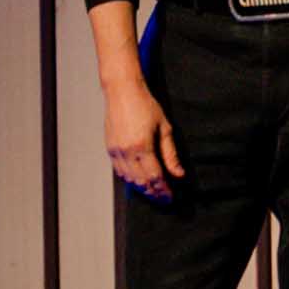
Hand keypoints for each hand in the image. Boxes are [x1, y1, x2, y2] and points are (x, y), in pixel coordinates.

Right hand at [101, 67, 184, 200]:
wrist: (122, 91)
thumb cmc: (145, 105)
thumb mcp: (165, 128)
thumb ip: (171, 154)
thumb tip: (179, 174)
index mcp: (142, 146)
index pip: (155, 177)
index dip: (163, 190)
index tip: (170, 197)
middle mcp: (127, 151)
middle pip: (141, 181)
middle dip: (153, 192)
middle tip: (163, 197)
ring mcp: (116, 150)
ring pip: (128, 178)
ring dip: (141, 186)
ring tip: (152, 190)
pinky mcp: (110, 148)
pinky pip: (119, 170)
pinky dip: (129, 177)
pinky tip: (137, 178)